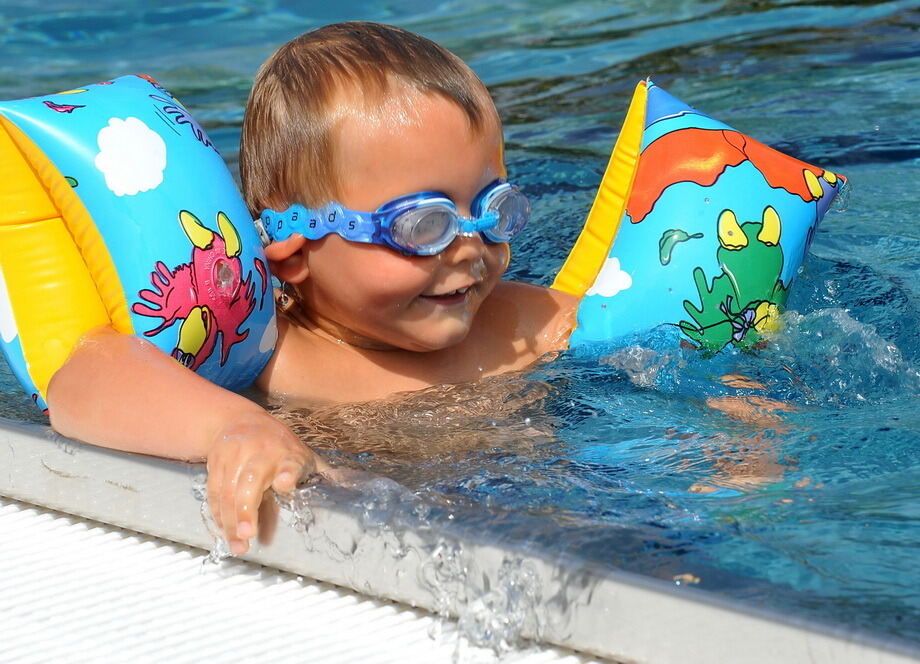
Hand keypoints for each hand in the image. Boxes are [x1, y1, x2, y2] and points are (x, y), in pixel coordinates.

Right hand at [205, 414, 327, 554]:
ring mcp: (236, 456)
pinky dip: (217, 513)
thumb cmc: (279, 445)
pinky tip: (223, 530)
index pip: (290, 462)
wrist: (239, 420)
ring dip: (230, 519)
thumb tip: (348, 487)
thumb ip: (323, 472)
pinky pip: (214, 490)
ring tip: (237, 544)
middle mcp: (261, 453)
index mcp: (288, 453)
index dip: (288, 473)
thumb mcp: (303, 454)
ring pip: (228, 489)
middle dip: (247, 508)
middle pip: (251, 480)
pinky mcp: (217, 462)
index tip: (286, 484)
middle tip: (248, 534)